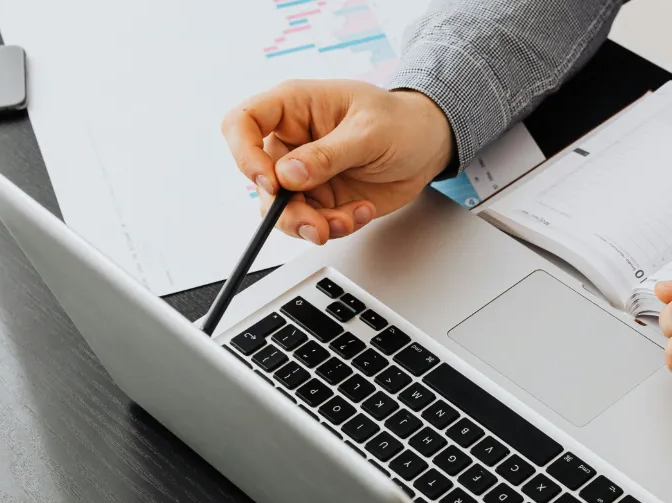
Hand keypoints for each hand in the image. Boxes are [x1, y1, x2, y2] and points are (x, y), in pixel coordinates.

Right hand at [222, 79, 453, 244]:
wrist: (429, 146)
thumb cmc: (401, 122)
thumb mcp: (369, 132)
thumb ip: (328, 154)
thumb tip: (287, 175)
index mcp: (294, 106)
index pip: (242, 123)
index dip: (244, 154)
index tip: (269, 182)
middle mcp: (292, 141)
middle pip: (259, 180)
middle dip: (286, 210)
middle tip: (315, 224)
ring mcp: (304, 173)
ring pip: (281, 210)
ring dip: (310, 225)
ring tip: (344, 222)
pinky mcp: (321, 199)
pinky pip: (311, 223)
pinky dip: (334, 227)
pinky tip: (359, 212)